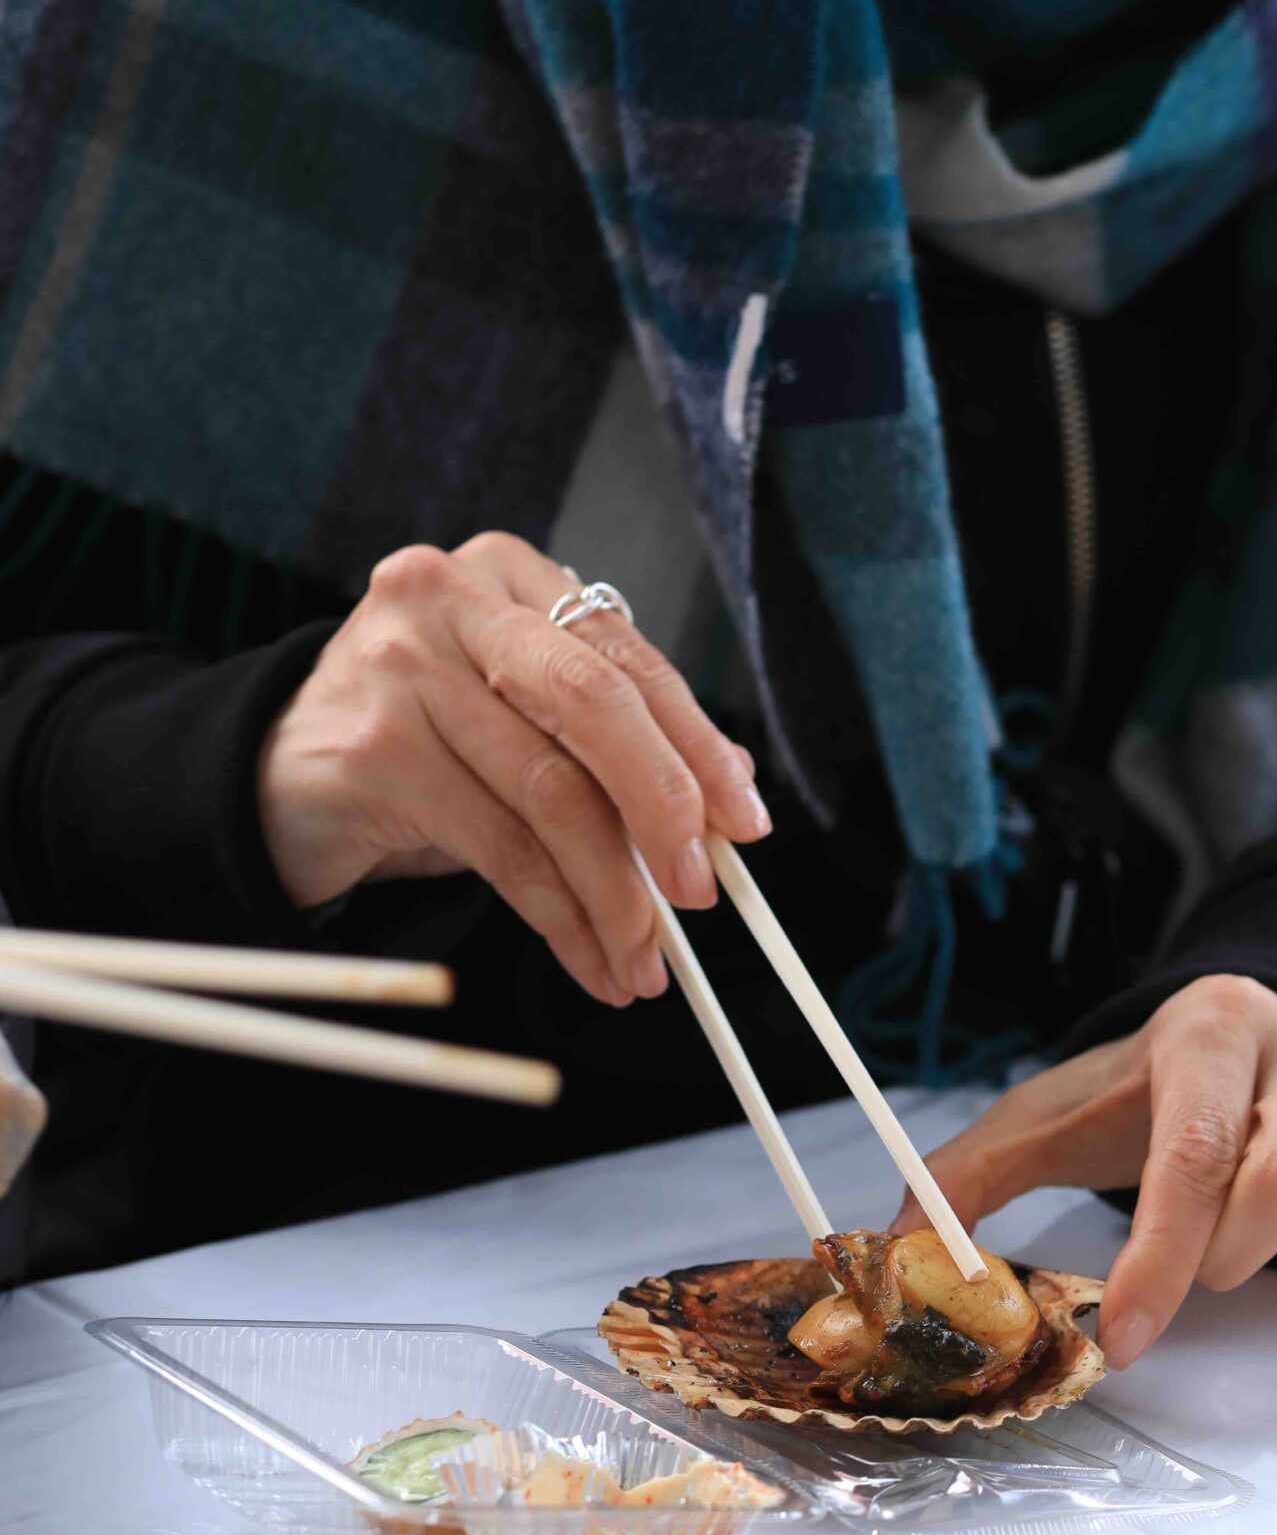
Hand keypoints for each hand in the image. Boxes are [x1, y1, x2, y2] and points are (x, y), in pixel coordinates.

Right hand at [258, 534, 769, 1005]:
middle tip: (702, 896)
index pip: (626, 658)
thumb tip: (729, 794)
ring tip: (644, 960)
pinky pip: (500, 848)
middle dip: (665, 809)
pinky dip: (560, 916)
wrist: (274, 777)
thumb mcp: (520, 725)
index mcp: (507, 574)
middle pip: (594, 706)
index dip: (697, 745)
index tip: (744, 822)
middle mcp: (450, 597)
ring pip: (551, 793)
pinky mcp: (372, 749)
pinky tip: (589, 956)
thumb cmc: (420, 745)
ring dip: (614, 894)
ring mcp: (401, 666)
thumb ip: (615, 742)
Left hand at [899, 976, 1276, 1363]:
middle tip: (1209, 1261)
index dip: (1160, 1259)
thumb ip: (964, 1176)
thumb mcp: (1049, 1122)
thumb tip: (894, 1242)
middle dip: (1235, 1250)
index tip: (1130, 1336)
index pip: (1193, 1153)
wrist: (1246, 1055)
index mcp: (1210, 1022)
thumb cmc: (1143, 1103)